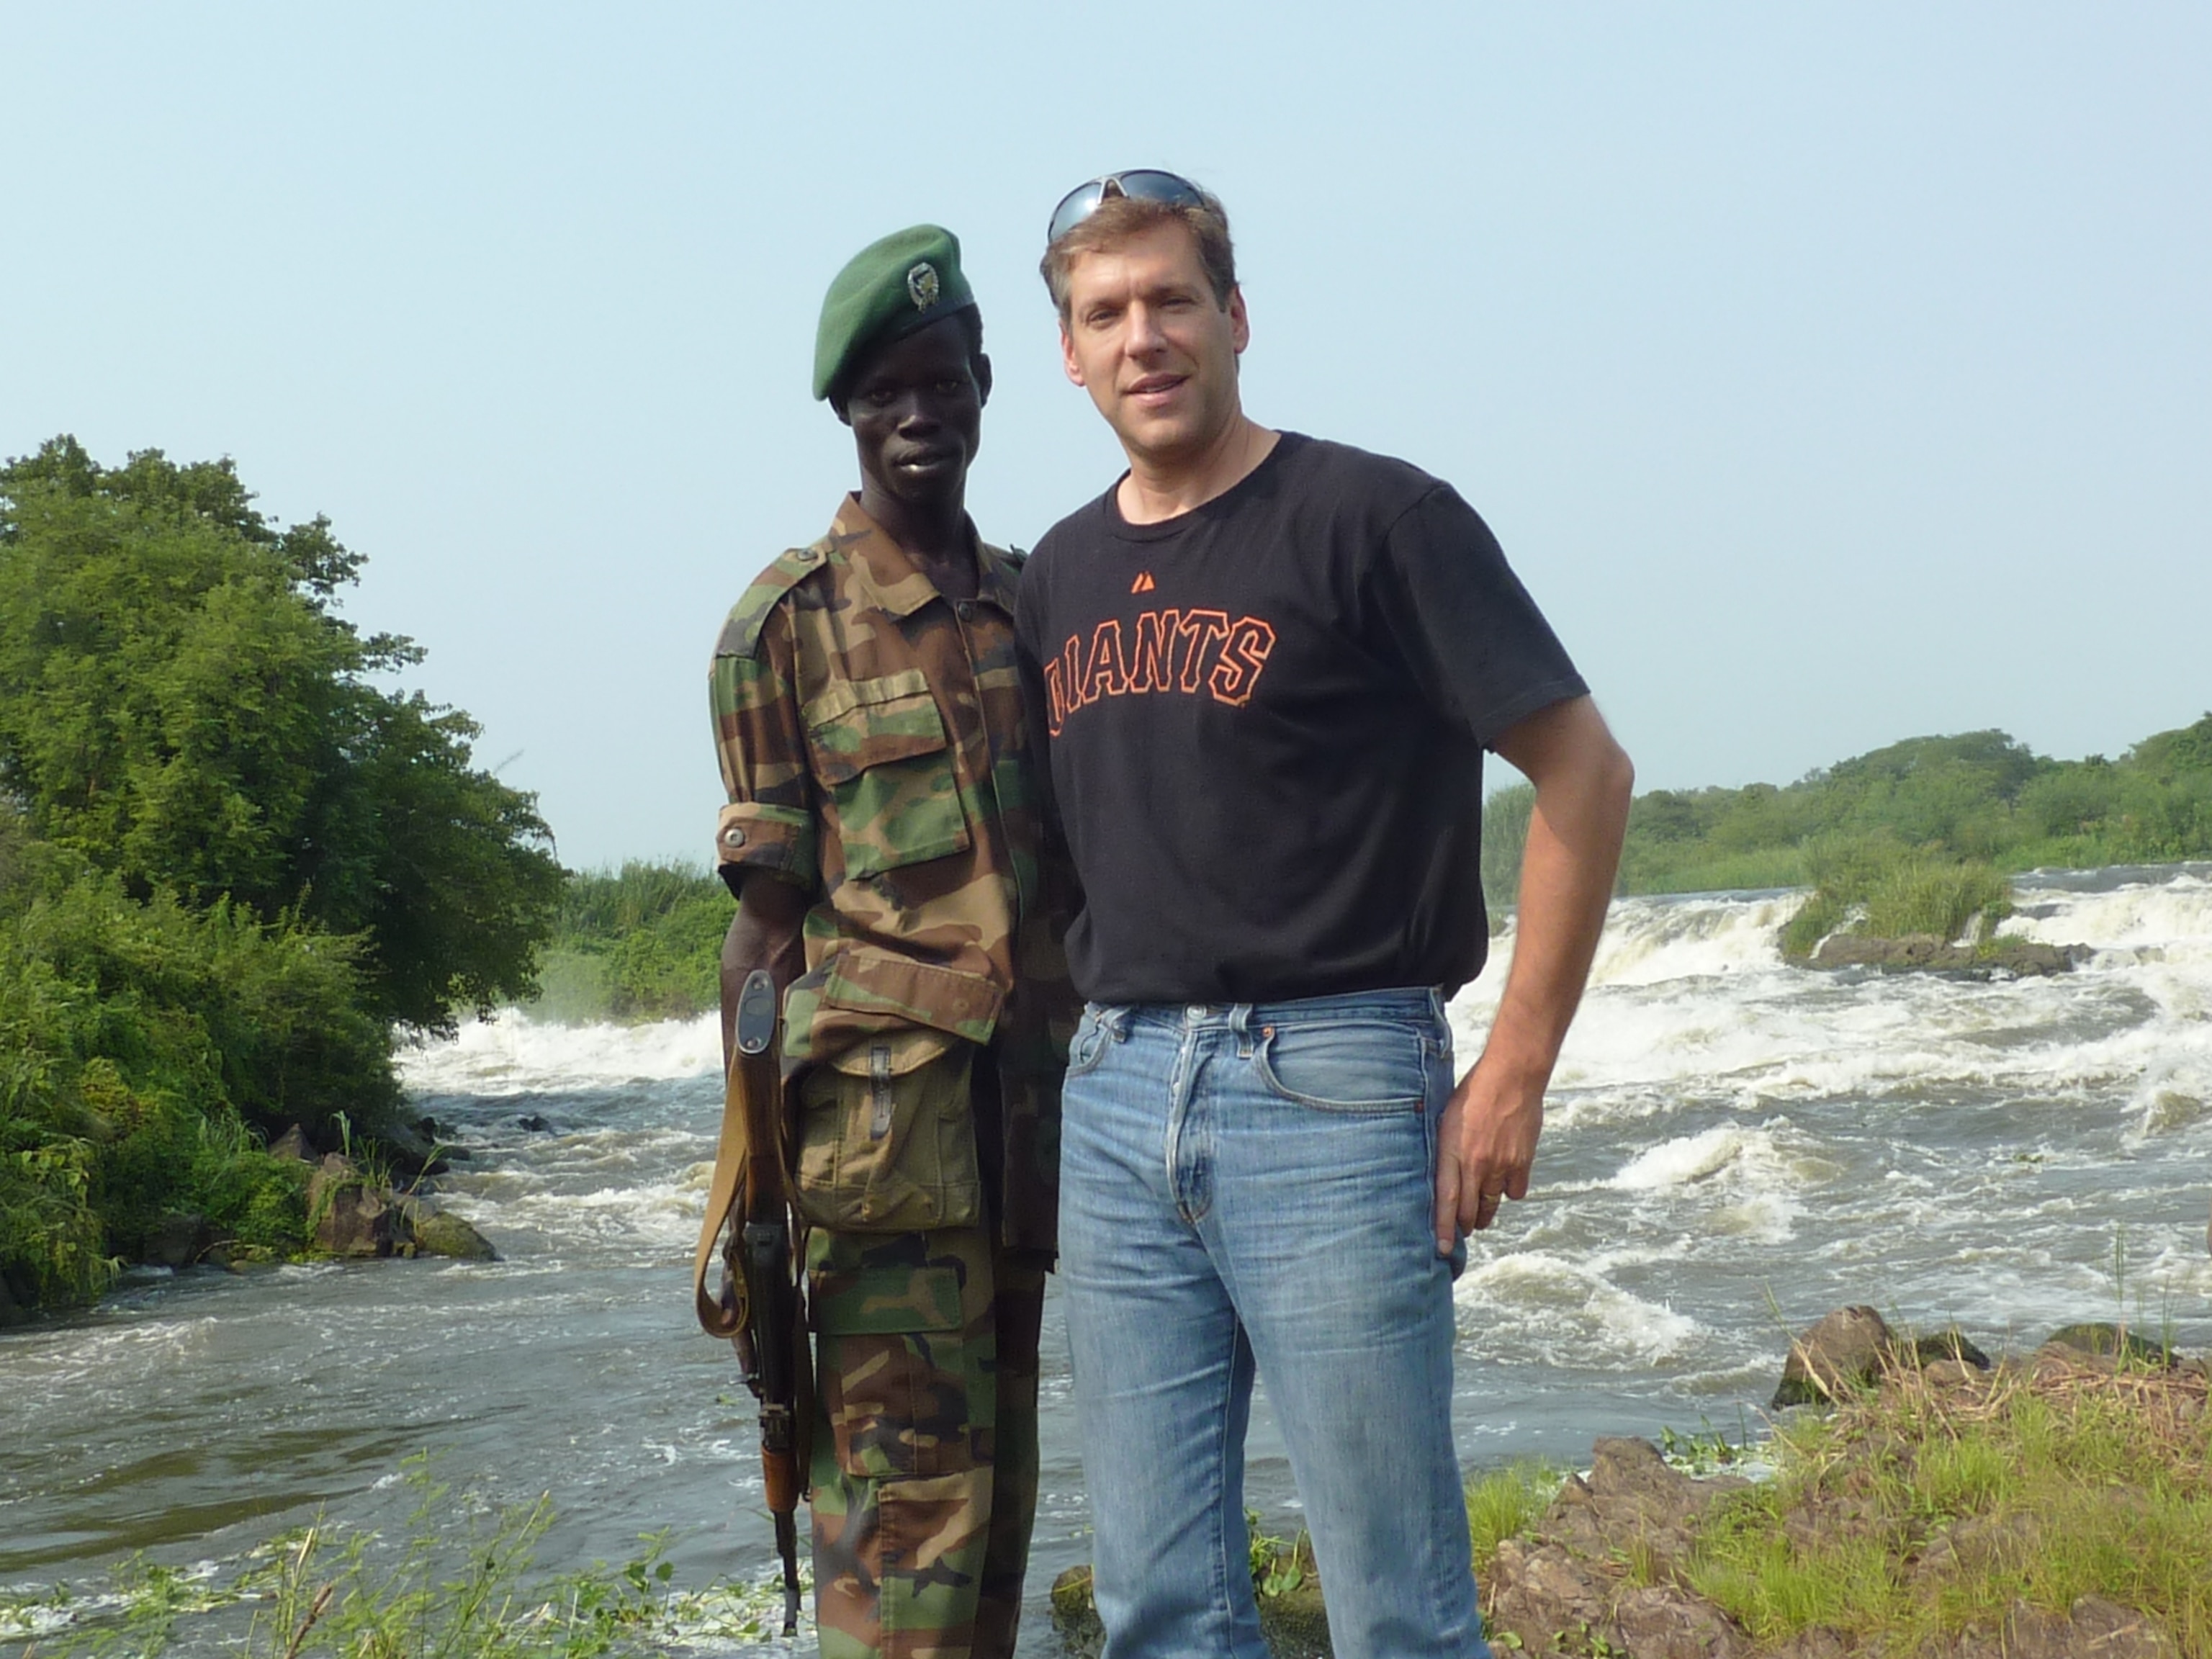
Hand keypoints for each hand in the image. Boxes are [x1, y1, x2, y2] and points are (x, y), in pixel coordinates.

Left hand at [1432, 1053, 1544, 1252]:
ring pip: (1492, 1204)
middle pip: (1470, 1210)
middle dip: (1465, 1225)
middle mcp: (1476, 1163)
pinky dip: (1509, 1191)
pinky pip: (1515, 1192)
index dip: (1444, 1228)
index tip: (1443, 1249)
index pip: (1446, 1200)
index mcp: (1452, 1151)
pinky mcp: (1522, 1162)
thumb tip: (1442, 1173)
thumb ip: (1446, 1150)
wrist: (1512, 1076)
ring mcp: (1501, 1165)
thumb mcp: (1447, 1119)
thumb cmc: (1473, 1092)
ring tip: (1480, 1213)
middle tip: (1462, 1230)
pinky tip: (1504, 1180)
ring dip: (1485, 1212)